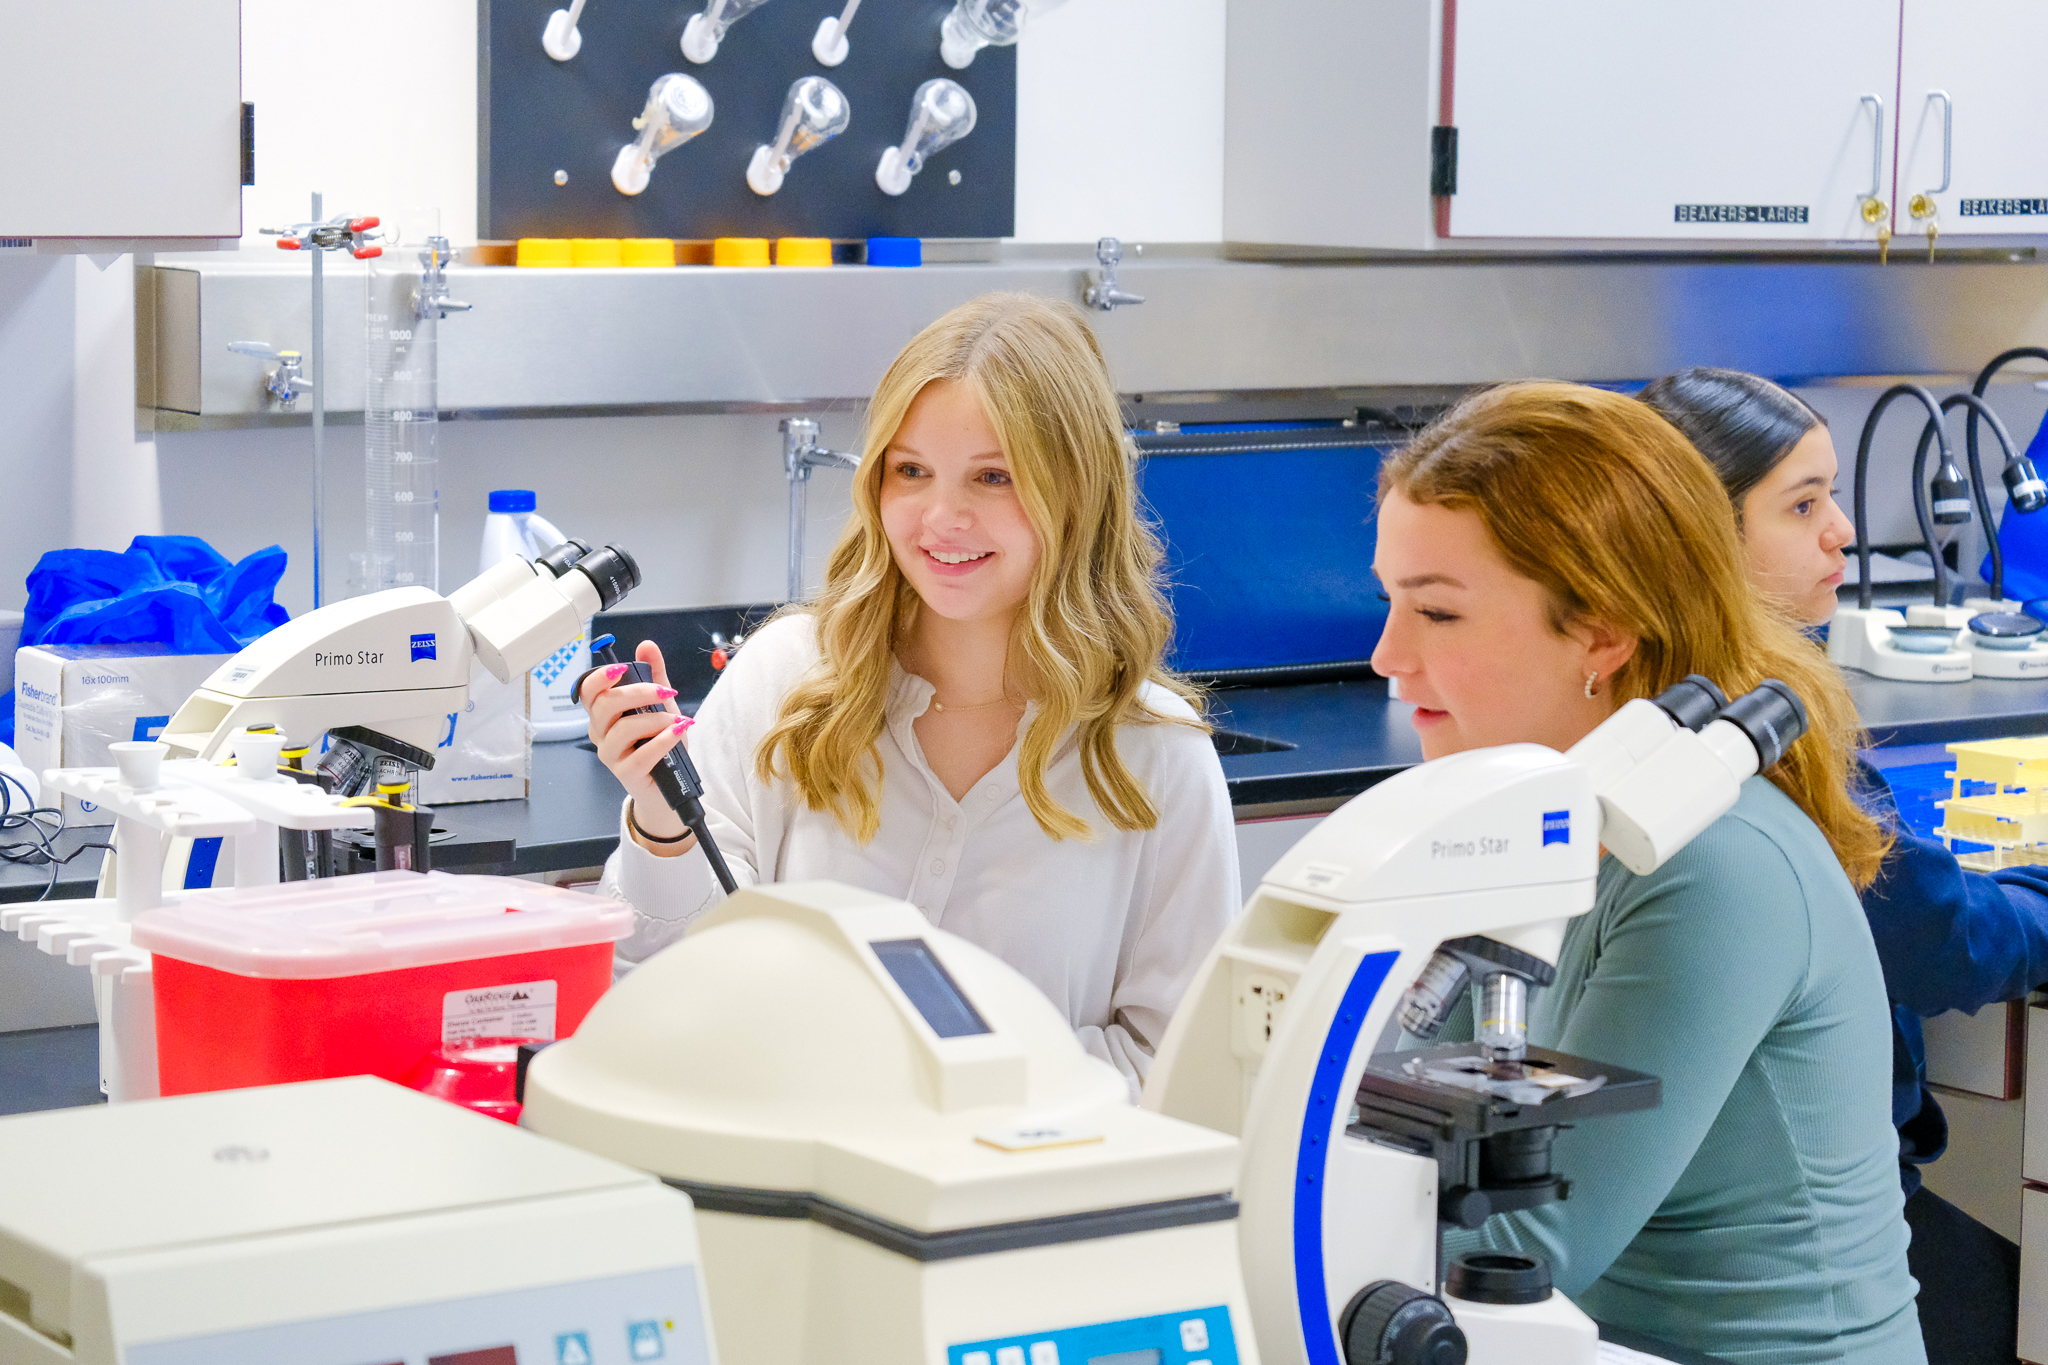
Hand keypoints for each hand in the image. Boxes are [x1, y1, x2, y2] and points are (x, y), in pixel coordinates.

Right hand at [582, 641, 693, 848]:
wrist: (670, 785)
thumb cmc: (659, 743)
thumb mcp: (660, 706)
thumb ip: (653, 676)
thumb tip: (646, 646)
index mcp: (603, 714)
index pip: (588, 691)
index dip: (600, 677)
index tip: (623, 668)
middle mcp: (600, 733)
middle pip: (605, 705)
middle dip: (638, 693)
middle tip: (666, 692)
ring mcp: (610, 755)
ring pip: (623, 729)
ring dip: (655, 720)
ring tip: (678, 721)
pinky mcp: (626, 774)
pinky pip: (641, 755)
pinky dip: (662, 741)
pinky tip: (678, 733)